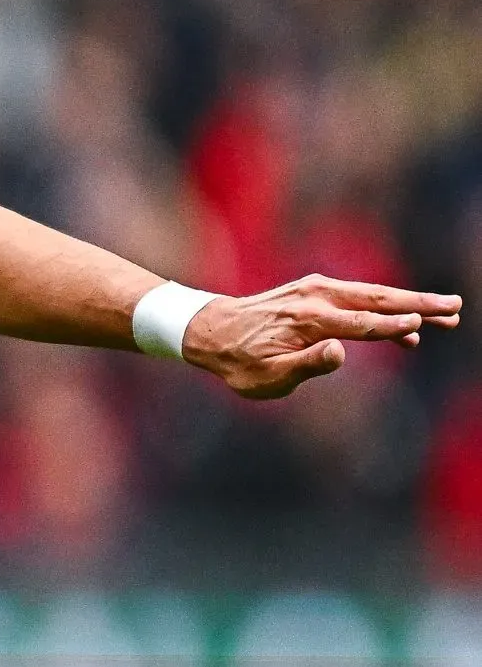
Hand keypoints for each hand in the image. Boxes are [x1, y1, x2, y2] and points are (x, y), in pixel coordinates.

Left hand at [185, 275, 461, 399]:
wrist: (210, 330)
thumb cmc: (239, 362)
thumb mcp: (267, 377)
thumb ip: (307, 365)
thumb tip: (341, 352)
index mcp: (307, 321)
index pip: (360, 324)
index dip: (392, 328)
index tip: (422, 328)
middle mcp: (314, 298)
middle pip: (376, 301)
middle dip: (418, 305)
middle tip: (455, 308)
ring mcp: (314, 290)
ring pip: (372, 295)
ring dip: (410, 302)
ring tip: (447, 313)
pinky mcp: (313, 290)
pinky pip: (357, 298)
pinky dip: (383, 308)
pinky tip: (406, 328)